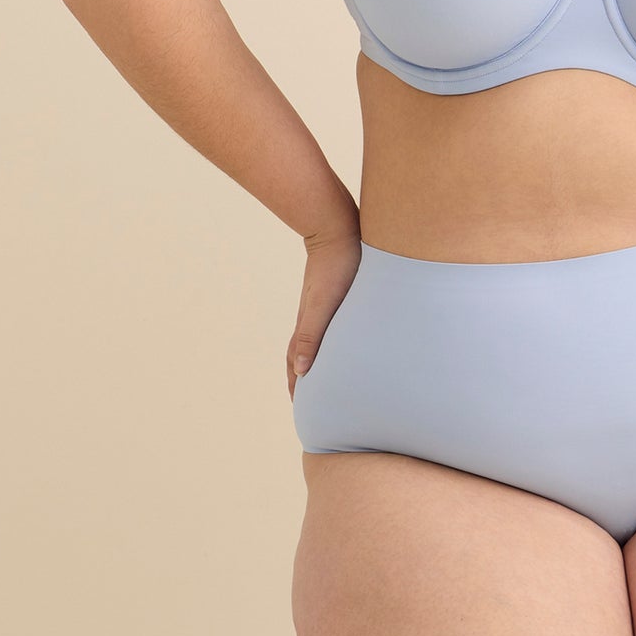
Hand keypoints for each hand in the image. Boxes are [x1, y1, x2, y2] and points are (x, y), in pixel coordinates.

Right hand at [287, 220, 361, 394]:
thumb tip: (302, 371)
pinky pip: (327, 326)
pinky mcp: (332, 294)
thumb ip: (311, 336)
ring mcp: (319, 306)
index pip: (296, 363)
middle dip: (302, 377)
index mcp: (306, 325)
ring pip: (314, 340)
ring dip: (313, 359)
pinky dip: (328, 340)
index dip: (297, 385)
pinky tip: (339, 338)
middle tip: (307, 398)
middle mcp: (310, 318)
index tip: (300, 406)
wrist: (336, 228)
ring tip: (320, 374)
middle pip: (301, 354)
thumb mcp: (323, 305)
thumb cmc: (337, 268)